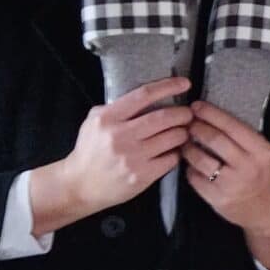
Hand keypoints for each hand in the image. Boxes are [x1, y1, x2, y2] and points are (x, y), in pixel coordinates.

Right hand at [29, 79, 191, 233]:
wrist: (80, 185)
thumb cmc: (89, 150)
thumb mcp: (94, 121)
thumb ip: (116, 108)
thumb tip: (148, 97)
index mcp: (108, 118)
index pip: (143, 95)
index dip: (167, 87)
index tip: (184, 84)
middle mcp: (120, 136)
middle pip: (163, 118)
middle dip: (182, 113)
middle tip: (188, 114)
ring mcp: (132, 157)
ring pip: (171, 138)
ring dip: (183, 133)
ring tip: (184, 131)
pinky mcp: (141, 176)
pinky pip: (170, 159)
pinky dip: (177, 153)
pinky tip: (175, 151)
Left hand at [183, 103, 269, 267]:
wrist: (266, 210)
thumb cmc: (261, 175)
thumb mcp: (263, 153)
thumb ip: (242, 136)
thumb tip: (210, 115)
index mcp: (261, 151)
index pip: (231, 125)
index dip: (210, 113)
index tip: (196, 106)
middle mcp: (247, 166)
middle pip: (214, 139)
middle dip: (196, 127)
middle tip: (187, 123)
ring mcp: (231, 184)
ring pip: (200, 159)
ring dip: (188, 148)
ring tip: (185, 143)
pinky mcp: (218, 199)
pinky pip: (195, 178)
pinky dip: (190, 169)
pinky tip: (192, 165)